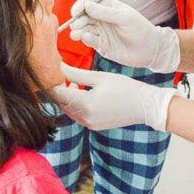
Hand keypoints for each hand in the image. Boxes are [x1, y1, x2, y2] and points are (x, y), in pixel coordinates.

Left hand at [47, 63, 175, 130]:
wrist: (145, 106)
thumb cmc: (125, 88)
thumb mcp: (100, 77)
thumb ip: (76, 74)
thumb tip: (59, 67)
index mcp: (85, 104)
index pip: (58, 94)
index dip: (51, 82)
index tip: (49, 71)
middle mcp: (85, 117)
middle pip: (61, 103)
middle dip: (58, 90)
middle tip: (58, 74)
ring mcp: (89, 124)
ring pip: (68, 110)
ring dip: (66, 98)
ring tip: (71, 82)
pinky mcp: (94, 126)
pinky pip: (77, 115)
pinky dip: (75, 105)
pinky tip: (81, 93)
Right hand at [68, 0, 179, 72]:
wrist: (150, 49)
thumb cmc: (140, 29)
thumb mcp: (124, 18)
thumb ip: (105, 13)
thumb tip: (86, 5)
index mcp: (107, 7)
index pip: (88, 2)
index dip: (80, 5)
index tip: (75, 12)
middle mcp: (101, 19)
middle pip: (83, 16)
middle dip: (77, 20)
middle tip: (76, 25)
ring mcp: (100, 32)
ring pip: (83, 29)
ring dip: (77, 31)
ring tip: (77, 34)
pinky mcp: (101, 46)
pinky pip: (89, 41)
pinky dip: (85, 39)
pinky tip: (86, 38)